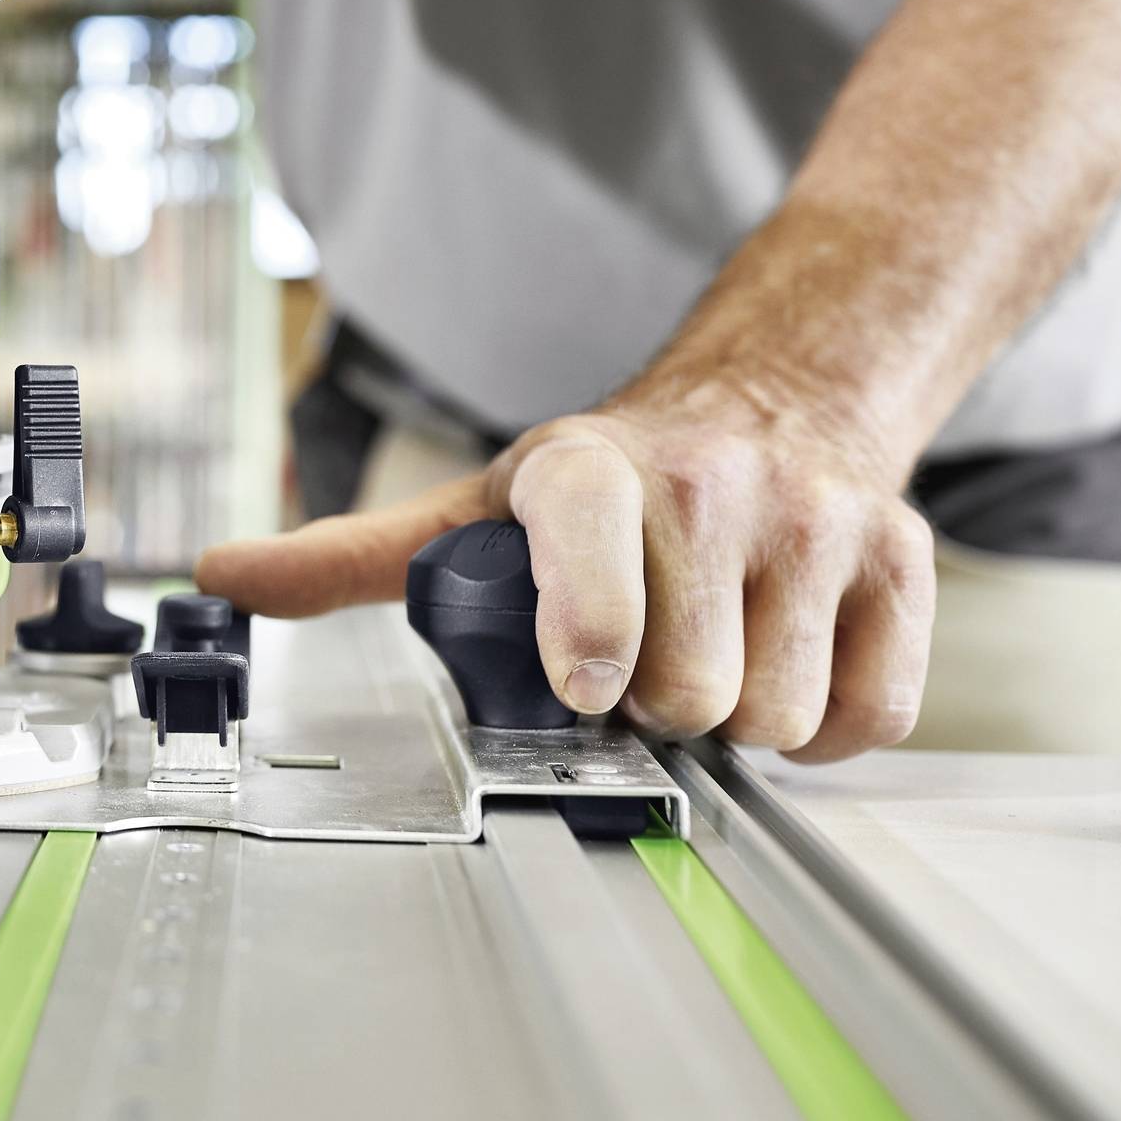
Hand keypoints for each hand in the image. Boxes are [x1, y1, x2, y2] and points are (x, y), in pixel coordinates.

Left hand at [195, 377, 936, 760]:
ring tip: (704, 649)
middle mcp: (711, 484)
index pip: (592, 545)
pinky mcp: (902, 565)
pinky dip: (826, 726)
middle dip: (653, 703)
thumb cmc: (607, 481)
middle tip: (635, 658)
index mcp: (586, 470)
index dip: (591, 633)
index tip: (583, 682)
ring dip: (736, 714)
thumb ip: (352, 556)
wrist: (772, 394)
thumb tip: (218, 576)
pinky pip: (868, 717)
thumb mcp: (478, 504)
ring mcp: (817, 523)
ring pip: (778, 713)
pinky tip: (782, 667)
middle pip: (688, 691)